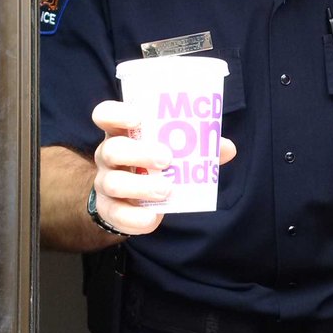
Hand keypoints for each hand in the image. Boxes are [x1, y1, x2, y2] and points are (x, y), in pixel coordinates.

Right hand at [91, 100, 236, 234]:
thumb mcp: (173, 150)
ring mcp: (105, 182)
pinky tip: (153, 217)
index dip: (116, 114)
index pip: (105, 115)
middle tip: (167, 159)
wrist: (134, 200)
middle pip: (112, 150)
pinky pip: (116, 214)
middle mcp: (108, 155)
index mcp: (121, 133)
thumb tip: (227, 148)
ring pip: (113, 183)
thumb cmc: (154, 165)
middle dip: (138, 153)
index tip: (137, 118)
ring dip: (140, 186)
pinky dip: (135, 218)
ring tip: (166, 190)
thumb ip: (198, 147)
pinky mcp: (108, 209)